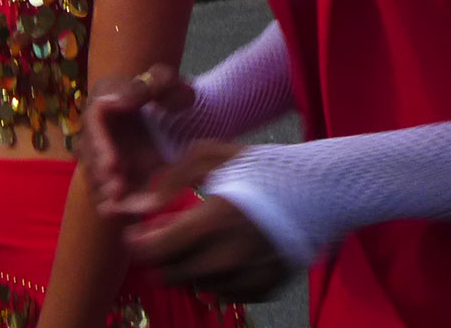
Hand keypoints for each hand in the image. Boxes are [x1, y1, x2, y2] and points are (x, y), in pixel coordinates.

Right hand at [80, 65, 195, 213]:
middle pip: (90, 152)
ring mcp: (101, 150)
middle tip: (117, 192)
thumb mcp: (164, 80)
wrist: (162, 107)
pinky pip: (103, 188)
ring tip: (118, 210)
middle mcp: (96, 127)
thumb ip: (153, 82)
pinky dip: (110, 202)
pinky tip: (120, 216)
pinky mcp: (112, 171)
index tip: (114, 165)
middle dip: (101, 175)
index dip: (101, 145)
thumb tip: (121, 102)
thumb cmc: (164, 90)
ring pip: (93, 173)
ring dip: (103, 191)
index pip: (94, 121)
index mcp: (104, 100)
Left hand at [118, 142, 292, 301]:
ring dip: (185, 268)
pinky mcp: (265, 289)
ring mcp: (249, 277)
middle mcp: (230, 257)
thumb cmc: (257, 166)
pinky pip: (224, 295)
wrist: (316, 190)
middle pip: (172, 275)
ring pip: (196, 287)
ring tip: (191, 242)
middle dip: (158, 258)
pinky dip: (213, 280)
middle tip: (160, 237)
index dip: (138, 244)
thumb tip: (139, 207)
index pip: (158, 250)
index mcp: (213, 220)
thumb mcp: (208, 156)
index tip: (134, 233)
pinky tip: (216, 255)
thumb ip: (168, 182)